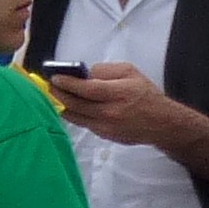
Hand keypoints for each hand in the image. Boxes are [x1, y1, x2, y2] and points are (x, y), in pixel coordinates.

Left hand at [46, 63, 208, 161]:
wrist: (159, 123)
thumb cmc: (145, 93)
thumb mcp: (130, 72)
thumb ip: (107, 71)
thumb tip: (87, 73)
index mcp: (118, 93)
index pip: (88, 89)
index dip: (69, 83)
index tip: (55, 77)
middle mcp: (110, 112)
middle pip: (77, 104)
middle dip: (60, 94)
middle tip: (49, 85)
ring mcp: (105, 127)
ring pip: (76, 117)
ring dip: (62, 105)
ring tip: (54, 95)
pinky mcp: (103, 136)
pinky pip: (83, 123)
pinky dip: (74, 114)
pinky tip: (68, 106)